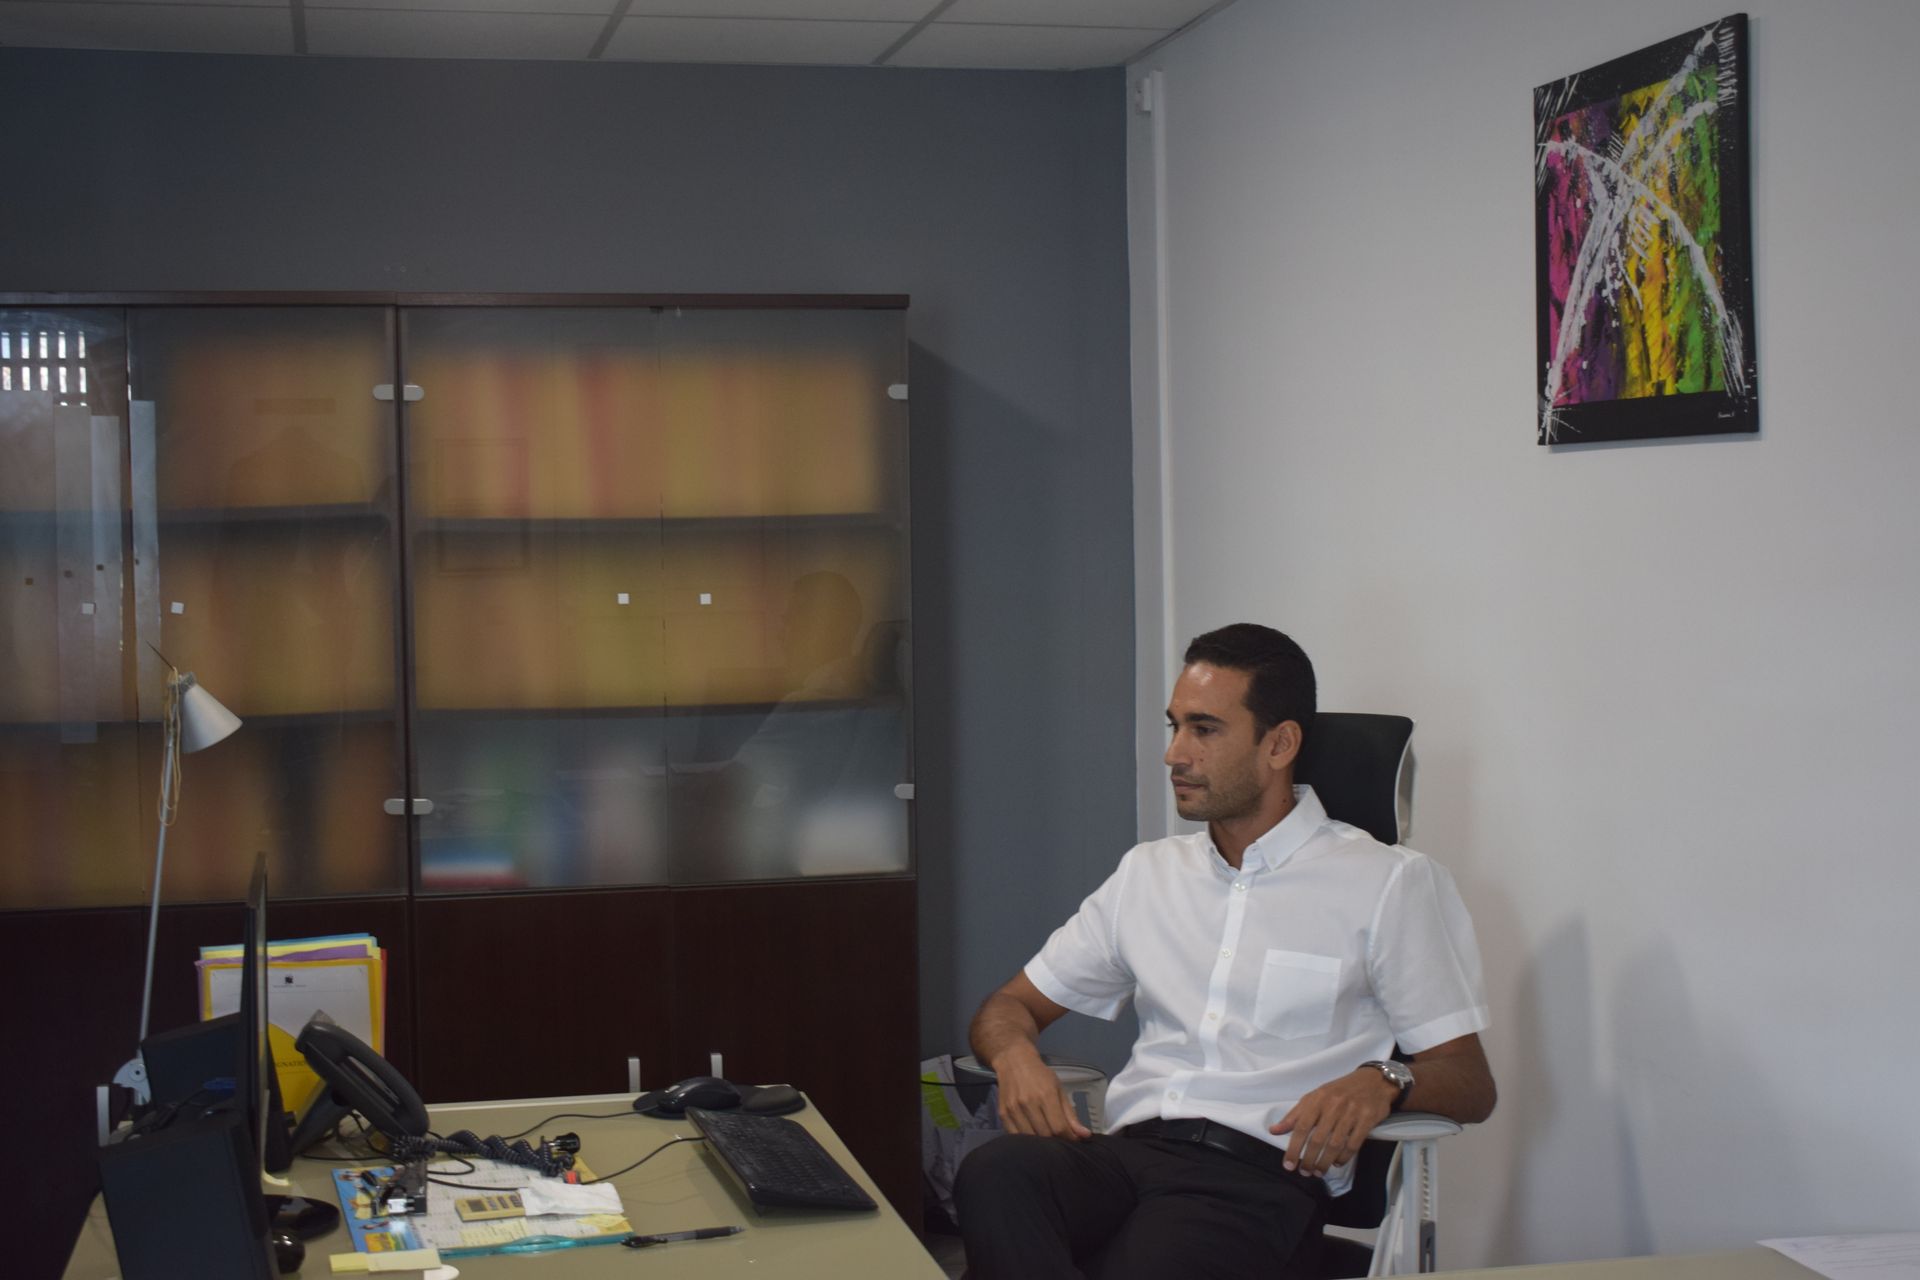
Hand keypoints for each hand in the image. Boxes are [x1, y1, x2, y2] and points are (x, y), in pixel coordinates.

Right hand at [993, 1050, 1091, 1140]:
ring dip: (1040, 1143)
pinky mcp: (1003, 1114)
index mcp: (1046, 1095)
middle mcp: (1028, 1103)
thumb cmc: (1039, 1075)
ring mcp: (1013, 1109)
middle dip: (1056, 1141)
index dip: (1068, 1138)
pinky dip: (1026, 1139)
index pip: (1059, 1127)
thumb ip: (1071, 1115)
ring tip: (1047, 1137)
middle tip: (1060, 1138)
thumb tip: (1084, 1135)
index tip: (1072, 1139)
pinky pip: (1016, 1136)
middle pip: (1045, 1135)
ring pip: (1030, 1138)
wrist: (1013, 1061)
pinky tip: (1032, 1134)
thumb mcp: (1059, 1089)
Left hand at [1268, 1068, 1397, 1175]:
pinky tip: (1337, 1163)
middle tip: (1304, 1172)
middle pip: (1317, 1139)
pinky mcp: (1367, 1120)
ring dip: (1324, 1162)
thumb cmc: (1339, 1091)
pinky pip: (1353, 1144)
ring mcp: (1351, 1113)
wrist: (1373, 1081)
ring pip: (1334, 1145)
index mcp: (1317, 1099)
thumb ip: (1295, 1115)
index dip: (1293, 1148)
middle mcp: (1333, 1105)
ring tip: (1318, 1172)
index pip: (1301, 1127)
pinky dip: (1344, 1157)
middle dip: (1308, 1160)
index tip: (1288, 1165)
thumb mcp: (1315, 1097)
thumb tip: (1273, 1131)